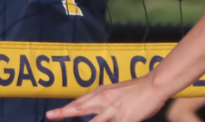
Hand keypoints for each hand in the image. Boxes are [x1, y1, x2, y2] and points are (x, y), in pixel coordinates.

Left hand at [46, 75, 167, 121]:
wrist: (154, 85)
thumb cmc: (137, 89)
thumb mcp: (116, 90)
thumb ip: (104, 99)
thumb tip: (95, 105)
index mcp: (101, 93)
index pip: (79, 102)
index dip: (65, 109)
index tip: (51, 114)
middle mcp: (104, 100)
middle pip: (79, 109)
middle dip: (63, 113)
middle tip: (49, 115)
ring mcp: (114, 111)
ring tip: (65, 118)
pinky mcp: (124, 119)